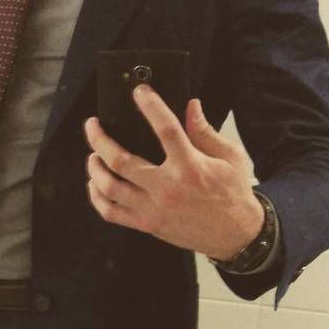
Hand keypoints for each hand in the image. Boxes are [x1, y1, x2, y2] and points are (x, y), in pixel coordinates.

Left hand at [83, 85, 263, 260]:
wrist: (235, 235)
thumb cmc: (233, 194)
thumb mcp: (229, 157)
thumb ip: (205, 132)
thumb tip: (191, 106)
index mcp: (190, 166)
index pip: (165, 128)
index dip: (150, 106)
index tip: (139, 92)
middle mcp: (167, 187)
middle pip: (120, 160)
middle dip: (99, 139)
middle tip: (92, 125)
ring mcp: (153, 208)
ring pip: (110, 187)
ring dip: (95, 169)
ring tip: (92, 156)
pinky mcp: (147, 225)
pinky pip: (111, 213)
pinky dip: (97, 199)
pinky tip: (95, 185)